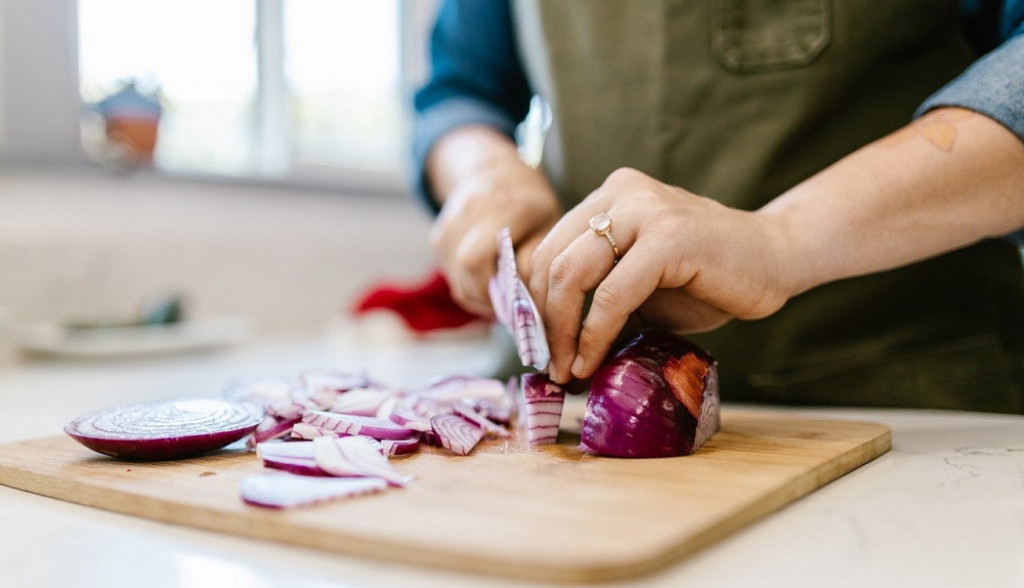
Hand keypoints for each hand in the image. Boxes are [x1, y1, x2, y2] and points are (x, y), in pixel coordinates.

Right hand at [429, 145, 560, 316]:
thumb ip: (534, 261)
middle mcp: (469, 209)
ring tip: (501, 289)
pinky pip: (450, 275)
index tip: (514, 301)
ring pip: (455, 278)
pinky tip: (488, 278)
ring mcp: (448, 222)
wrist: (495, 171)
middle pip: (463, 270)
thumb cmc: (531, 206)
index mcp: (503, 204)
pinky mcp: (438, 237)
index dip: (490, 289)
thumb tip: (518, 298)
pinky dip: (469, 285)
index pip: (475, 258)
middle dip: (486, 295)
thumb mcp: (550, 227)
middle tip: (510, 302)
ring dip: (478, 292)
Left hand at [528, 168, 792, 382]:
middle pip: (553, 262)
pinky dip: (595, 334)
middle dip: (544, 322)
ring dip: (563, 332)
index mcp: (609, 197)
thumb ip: (597, 300)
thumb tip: (552, 351)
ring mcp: (645, 210)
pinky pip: (613, 294)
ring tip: (568, 369)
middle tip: (551, 366)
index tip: (540, 347)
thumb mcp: (639, 286)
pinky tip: (592, 361)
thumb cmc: (708, 279)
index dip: (535, 303)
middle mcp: (621, 193)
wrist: (777, 260)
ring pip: (572, 274)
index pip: (549, 249)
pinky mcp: (669, 237)